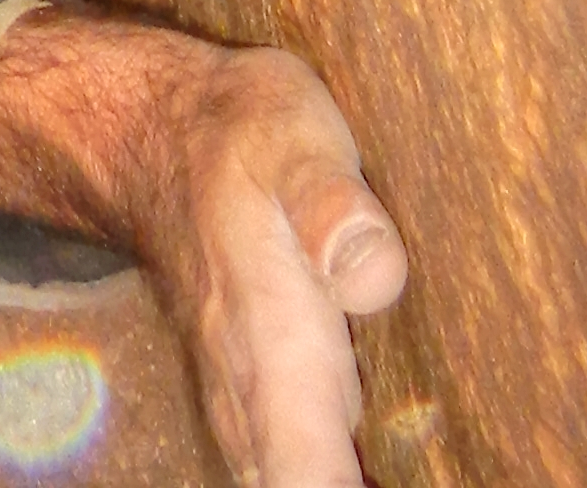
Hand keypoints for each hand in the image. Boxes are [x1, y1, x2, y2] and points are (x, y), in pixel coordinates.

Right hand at [0, 7, 404, 487]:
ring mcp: (252, 412)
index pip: (315, 486)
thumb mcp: (291, 137)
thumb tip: (376, 275)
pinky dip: (326, 477)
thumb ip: (331, 203)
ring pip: (292, 486)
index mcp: (275, 360)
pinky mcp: (262, 405)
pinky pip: (295, 476)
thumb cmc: (239, 135)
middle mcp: (256, 407)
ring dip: (332, 482)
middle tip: (434, 480)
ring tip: (412, 476)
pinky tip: (370, 470)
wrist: (152, 133)